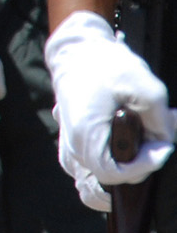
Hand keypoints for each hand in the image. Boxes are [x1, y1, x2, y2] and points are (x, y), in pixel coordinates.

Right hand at [46, 10, 173, 203]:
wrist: (76, 50)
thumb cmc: (106, 65)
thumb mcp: (145, 86)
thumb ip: (161, 121)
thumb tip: (165, 143)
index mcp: (85, 135)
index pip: (116, 175)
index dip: (145, 166)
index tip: (162, 146)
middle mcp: (72, 146)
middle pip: (107, 182)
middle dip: (138, 168)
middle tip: (154, 145)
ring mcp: (67, 146)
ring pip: (93, 181)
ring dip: (121, 173)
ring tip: (141, 150)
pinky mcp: (70, 142)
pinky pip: (86, 170)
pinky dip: (107, 168)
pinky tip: (123, 149)